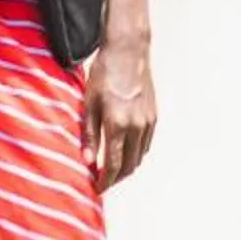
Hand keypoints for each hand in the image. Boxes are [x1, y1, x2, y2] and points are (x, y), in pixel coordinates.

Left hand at [83, 38, 155, 192]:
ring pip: (139, 157)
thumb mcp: (89, 102)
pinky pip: (146, 144)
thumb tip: (87, 161)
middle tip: (103, 182)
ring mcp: (148, 122)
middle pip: (128, 165)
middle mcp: (136, 126)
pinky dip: (136, 154)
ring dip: (126, 168)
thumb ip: (88, 134)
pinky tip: (125, 151)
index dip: (104, 181)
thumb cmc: (104, 73)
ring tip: (112, 170)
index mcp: (117, 124)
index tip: (96, 188)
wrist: (128, 51)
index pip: (112, 164)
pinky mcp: (153, 116)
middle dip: (115, 178)